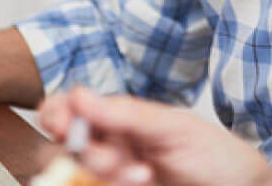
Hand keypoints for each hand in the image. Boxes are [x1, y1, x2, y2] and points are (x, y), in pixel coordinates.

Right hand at [37, 87, 271, 185]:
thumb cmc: (214, 155)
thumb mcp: (174, 128)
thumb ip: (127, 114)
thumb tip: (79, 95)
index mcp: (117, 119)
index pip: (67, 110)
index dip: (56, 115)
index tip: (65, 124)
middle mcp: (107, 147)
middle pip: (62, 149)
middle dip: (84, 153)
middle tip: (116, 161)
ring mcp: (110, 177)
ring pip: (75, 175)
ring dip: (100, 175)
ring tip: (142, 177)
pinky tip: (141, 184)